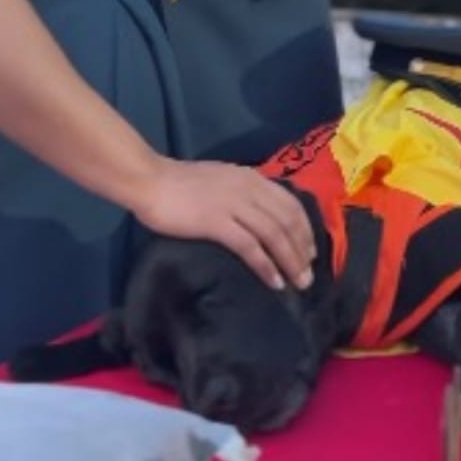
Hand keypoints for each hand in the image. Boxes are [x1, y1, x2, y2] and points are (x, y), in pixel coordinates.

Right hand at [133, 157, 316, 290]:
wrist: (150, 180)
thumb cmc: (179, 181)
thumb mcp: (221, 178)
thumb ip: (242, 191)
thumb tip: (259, 213)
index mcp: (250, 177)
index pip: (290, 203)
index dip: (305, 229)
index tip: (310, 251)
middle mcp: (248, 189)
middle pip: (287, 221)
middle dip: (302, 251)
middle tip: (308, 275)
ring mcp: (233, 205)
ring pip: (274, 235)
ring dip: (290, 261)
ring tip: (298, 283)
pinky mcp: (217, 222)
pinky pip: (250, 247)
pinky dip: (266, 266)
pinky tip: (274, 282)